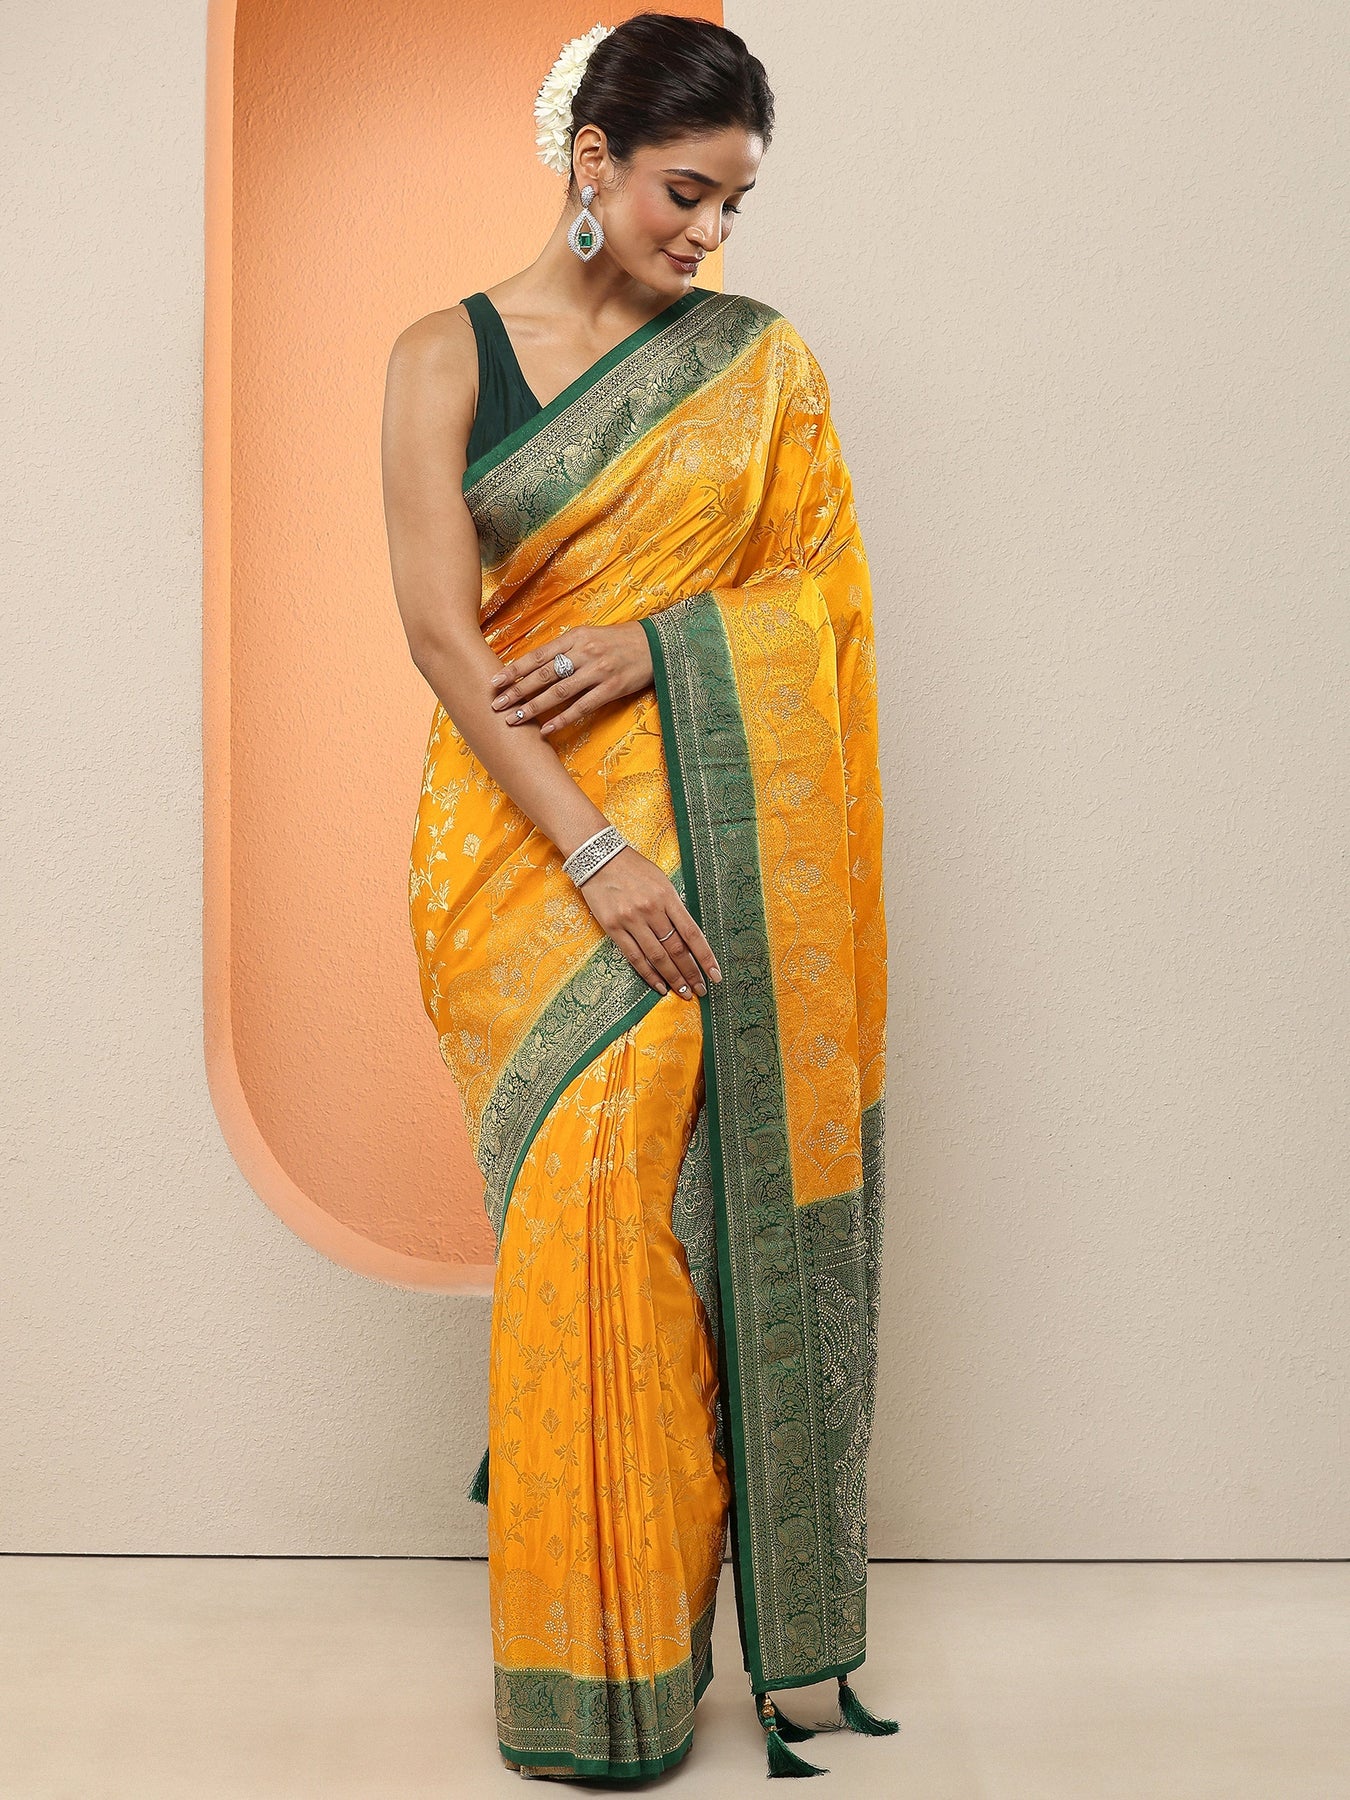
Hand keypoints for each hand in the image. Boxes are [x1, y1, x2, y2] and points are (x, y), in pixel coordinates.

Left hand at [489, 623, 653, 737]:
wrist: (655, 645)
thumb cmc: (617, 641)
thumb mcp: (589, 636)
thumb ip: (564, 649)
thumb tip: (534, 665)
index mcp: (575, 638)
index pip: (537, 656)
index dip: (514, 670)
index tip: (494, 682)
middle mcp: (584, 653)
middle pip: (544, 675)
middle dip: (517, 691)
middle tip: (496, 705)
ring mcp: (598, 671)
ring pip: (559, 692)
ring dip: (534, 707)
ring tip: (515, 719)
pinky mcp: (612, 689)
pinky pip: (582, 707)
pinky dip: (563, 719)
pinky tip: (547, 729)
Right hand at [576, 846, 720, 999]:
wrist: (598, 858)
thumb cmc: (634, 868)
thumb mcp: (661, 881)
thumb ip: (674, 907)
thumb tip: (688, 938)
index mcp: (667, 896)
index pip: (692, 933)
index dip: (705, 957)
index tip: (715, 975)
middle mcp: (651, 910)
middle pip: (676, 949)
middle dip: (691, 973)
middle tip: (701, 991)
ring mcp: (631, 920)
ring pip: (657, 957)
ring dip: (673, 978)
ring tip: (684, 993)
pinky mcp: (613, 928)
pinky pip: (634, 957)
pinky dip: (649, 975)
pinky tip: (660, 986)